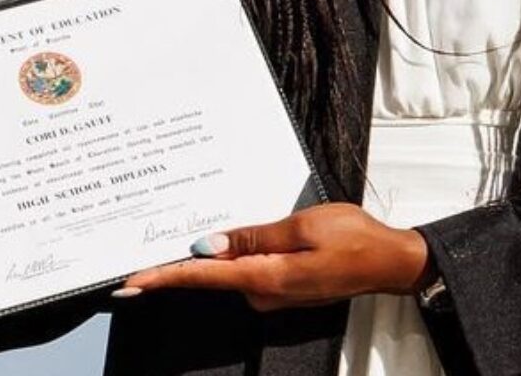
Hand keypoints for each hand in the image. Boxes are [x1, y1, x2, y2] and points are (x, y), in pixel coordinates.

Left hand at [118, 203, 431, 310]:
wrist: (390, 262)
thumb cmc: (356, 239)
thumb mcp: (303, 225)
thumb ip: (255, 236)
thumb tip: (209, 245)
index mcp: (266, 277)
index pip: (203, 277)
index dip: (164, 277)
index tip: (131, 283)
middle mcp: (264, 293)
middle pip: (213, 275)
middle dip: (183, 261)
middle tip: (149, 252)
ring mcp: (274, 294)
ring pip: (232, 271)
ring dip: (216, 255)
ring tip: (203, 229)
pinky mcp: (283, 287)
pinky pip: (250, 270)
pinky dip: (238, 257)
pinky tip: (239, 239)